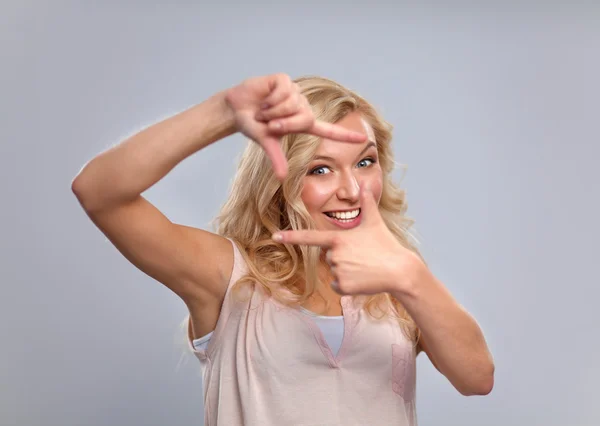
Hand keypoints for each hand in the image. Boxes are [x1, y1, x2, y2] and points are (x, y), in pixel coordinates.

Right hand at [224, 73, 366, 179]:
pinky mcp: (285, 80)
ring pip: (293, 104)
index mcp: (301, 124)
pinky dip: (271, 99)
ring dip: (274, 110)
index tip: (363, 139)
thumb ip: (276, 158)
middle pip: (305, 118)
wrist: (236, 109)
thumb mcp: (266, 142)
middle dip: (284, 123)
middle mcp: (302, 107)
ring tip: (263, 110)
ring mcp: (295, 93)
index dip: (344, 136)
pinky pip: (284, 91)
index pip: (327, 131)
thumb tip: (282, 178)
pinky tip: (264, 98)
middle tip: (268, 123)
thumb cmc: (253, 126)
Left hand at [272, 184, 421, 295]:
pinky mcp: (342, 286)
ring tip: (364, 267)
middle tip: (362, 255)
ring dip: (346, 270)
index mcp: (338, 238)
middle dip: (343, 256)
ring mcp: (337, 271)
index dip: (291, 237)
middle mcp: (334, 255)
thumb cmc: (386, 244)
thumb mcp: (375, 221)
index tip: (275, 236)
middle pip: (328, 256)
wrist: (399, 271)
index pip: (309, 237)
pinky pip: (337, 286)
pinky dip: (348, 285)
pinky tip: (362, 279)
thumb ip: (367, 203)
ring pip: (333, 271)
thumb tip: (365, 184)